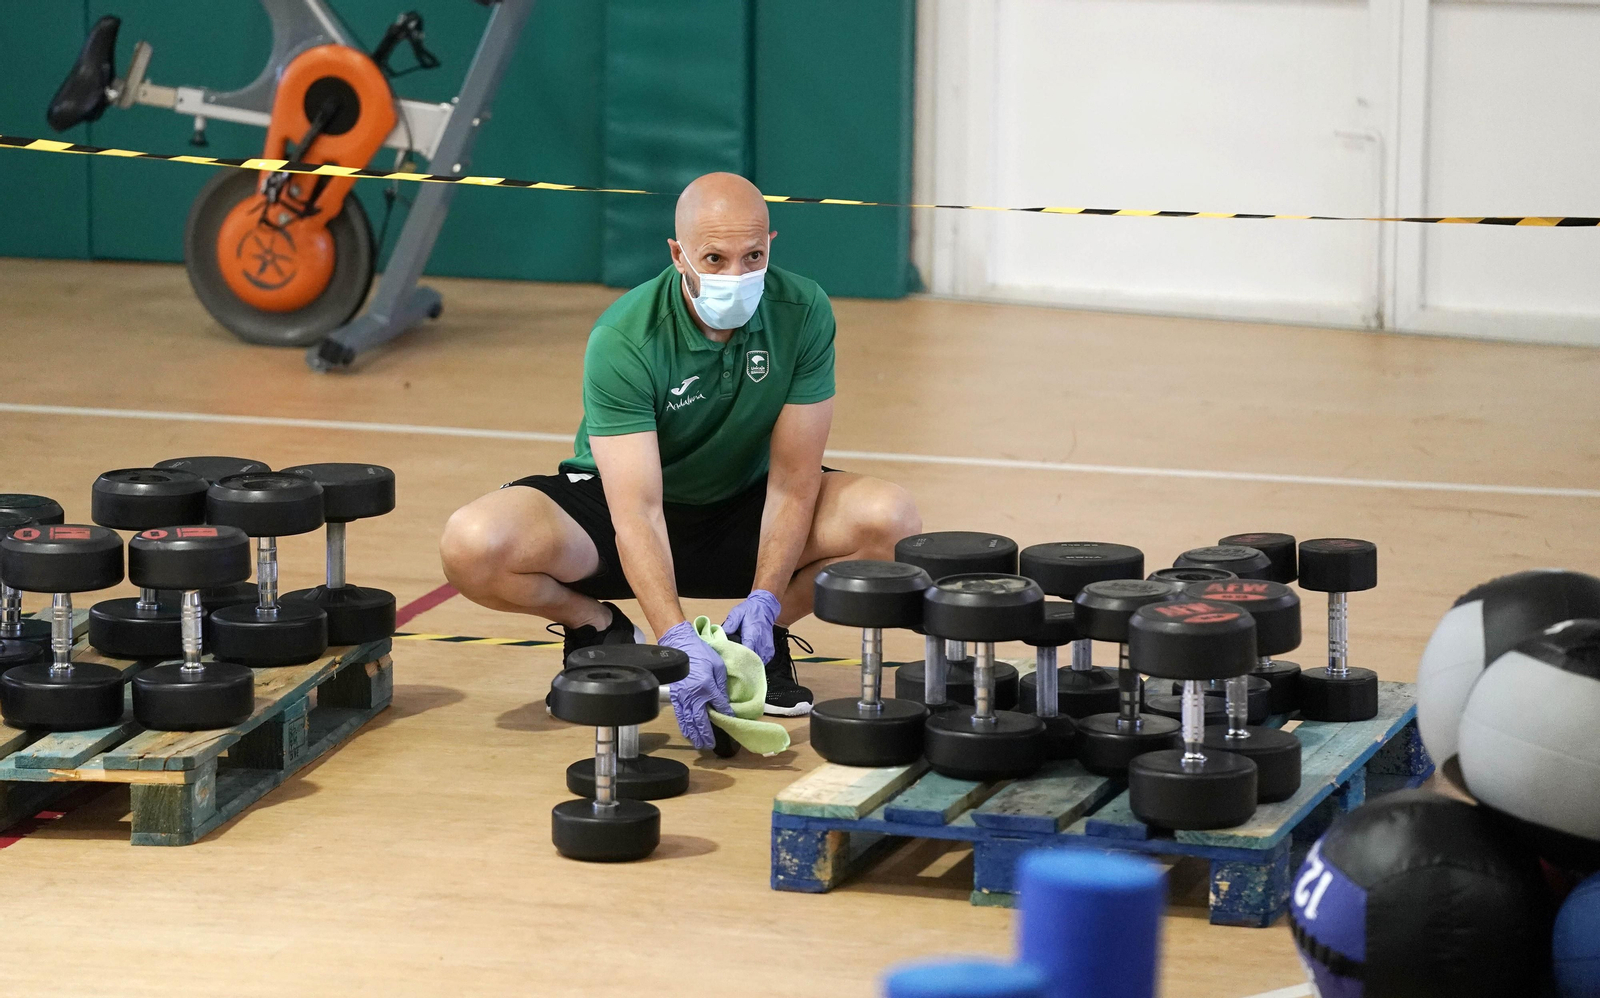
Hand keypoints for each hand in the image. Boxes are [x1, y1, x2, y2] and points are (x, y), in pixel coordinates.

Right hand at [658, 621, 730, 749]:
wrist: (680, 645)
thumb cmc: (701, 654)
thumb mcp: (718, 667)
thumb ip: (720, 687)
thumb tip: (724, 703)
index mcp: (706, 688)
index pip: (718, 707)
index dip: (724, 716)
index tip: (731, 723)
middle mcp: (693, 696)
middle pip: (700, 721)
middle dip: (705, 735)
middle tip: (710, 745)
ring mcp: (682, 698)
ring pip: (688, 721)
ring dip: (694, 734)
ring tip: (700, 744)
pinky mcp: (674, 697)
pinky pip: (679, 715)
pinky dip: (684, 726)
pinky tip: (688, 732)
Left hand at [721, 590, 781, 663]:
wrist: (765, 608)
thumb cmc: (750, 611)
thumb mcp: (737, 613)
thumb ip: (730, 624)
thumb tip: (721, 634)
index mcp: (753, 635)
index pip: (745, 654)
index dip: (736, 659)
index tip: (728, 659)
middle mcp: (761, 644)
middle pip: (750, 661)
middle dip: (740, 662)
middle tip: (731, 661)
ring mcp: (766, 649)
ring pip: (756, 663)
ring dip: (748, 663)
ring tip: (740, 660)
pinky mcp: (770, 652)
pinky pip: (762, 662)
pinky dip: (755, 661)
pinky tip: (749, 657)